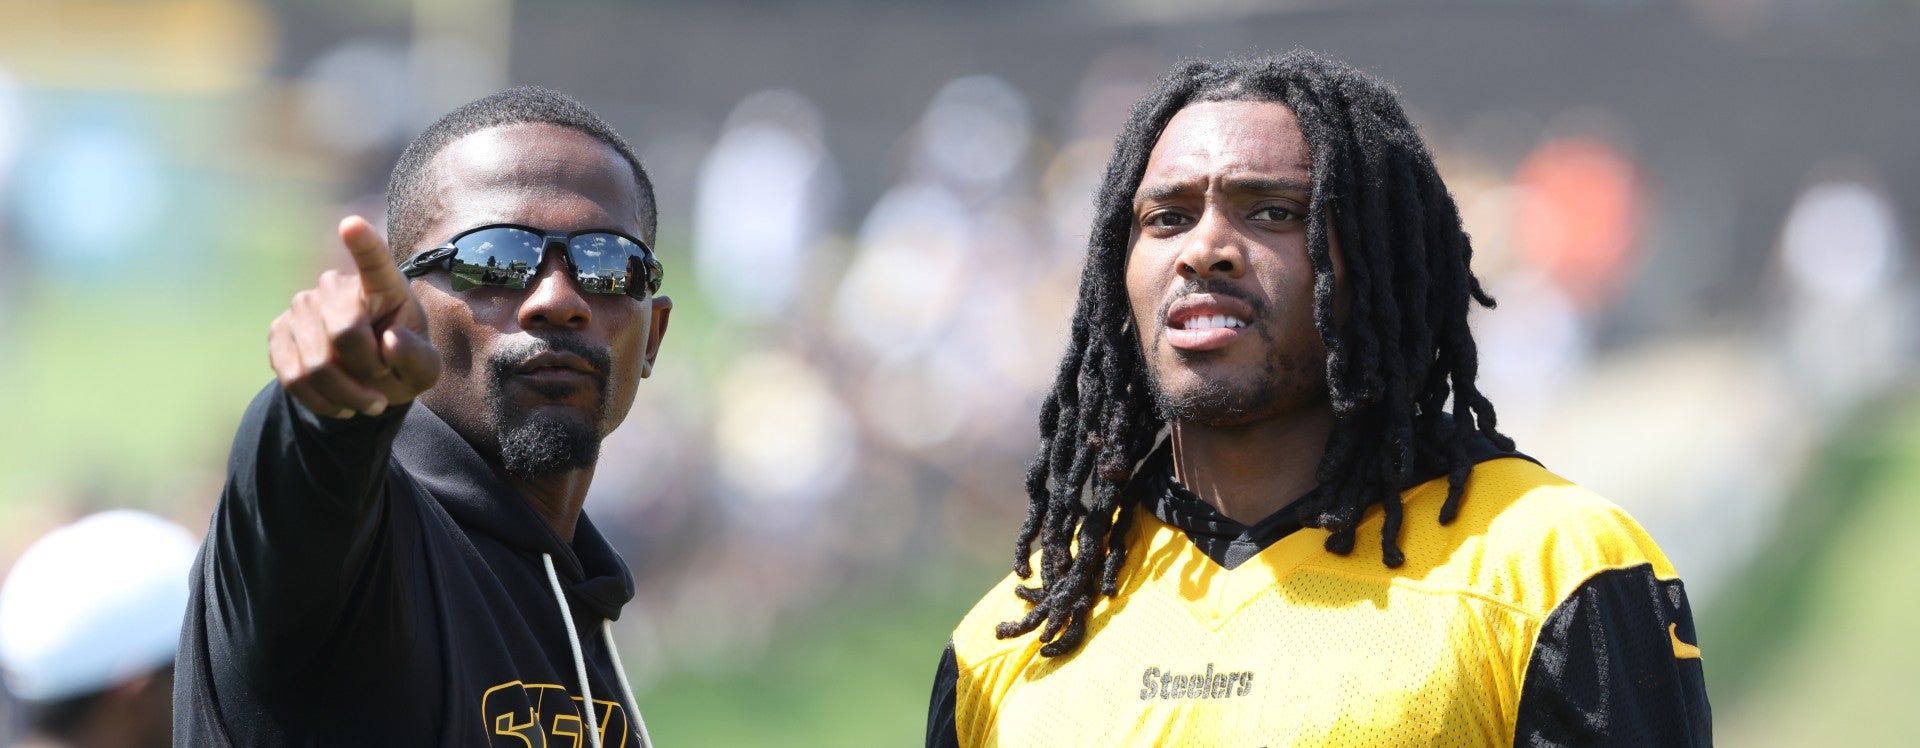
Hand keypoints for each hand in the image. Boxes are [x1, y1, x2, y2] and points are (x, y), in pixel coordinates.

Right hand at [269, 216, 440, 418]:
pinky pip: (293, 378)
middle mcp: (336, 286)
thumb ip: (418, 358)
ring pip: (316, 364)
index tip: (352, 225)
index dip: (363, 244)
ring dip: (347, 394)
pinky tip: (340, 402)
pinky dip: (321, 401)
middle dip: (368, 370)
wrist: (367, 380)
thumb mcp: (425, 369)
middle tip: (382, 377)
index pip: (374, 261)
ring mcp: (302, 306)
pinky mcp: (278, 332)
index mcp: (383, 285)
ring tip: (366, 398)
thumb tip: (390, 342)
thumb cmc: (401, 363)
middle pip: (344, 334)